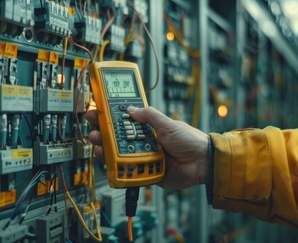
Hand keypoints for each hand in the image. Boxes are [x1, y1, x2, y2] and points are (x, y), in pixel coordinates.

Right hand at [85, 106, 207, 188]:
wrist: (203, 162)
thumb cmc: (190, 140)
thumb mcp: (168, 123)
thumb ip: (149, 115)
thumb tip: (131, 109)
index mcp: (149, 129)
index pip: (124, 123)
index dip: (110, 119)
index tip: (97, 114)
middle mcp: (145, 143)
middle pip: (118, 140)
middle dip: (103, 135)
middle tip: (93, 131)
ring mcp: (145, 159)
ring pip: (121, 157)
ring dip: (107, 152)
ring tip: (99, 147)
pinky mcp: (147, 174)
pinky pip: (130, 174)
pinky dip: (120, 170)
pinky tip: (111, 164)